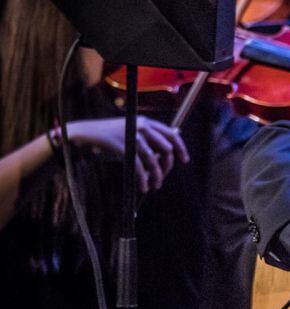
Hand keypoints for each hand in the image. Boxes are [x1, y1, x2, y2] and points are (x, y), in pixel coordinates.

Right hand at [66, 116, 189, 192]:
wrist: (85, 134)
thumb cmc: (109, 137)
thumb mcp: (131, 133)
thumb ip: (148, 140)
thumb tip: (166, 154)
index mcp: (146, 122)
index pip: (171, 134)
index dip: (181, 148)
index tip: (184, 160)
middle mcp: (142, 127)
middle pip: (166, 149)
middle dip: (167, 166)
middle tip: (163, 177)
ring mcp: (133, 136)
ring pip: (153, 160)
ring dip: (156, 176)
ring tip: (155, 186)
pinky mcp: (123, 147)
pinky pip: (138, 167)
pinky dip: (142, 179)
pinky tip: (143, 187)